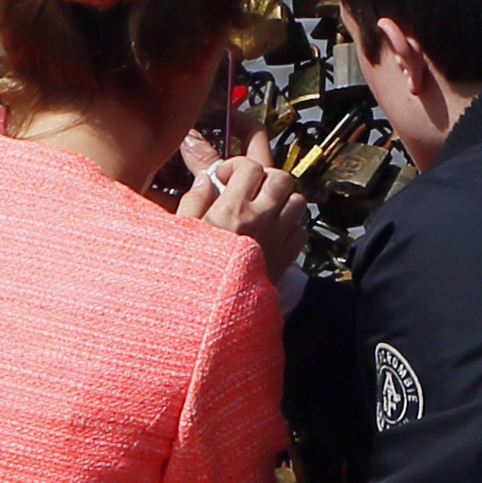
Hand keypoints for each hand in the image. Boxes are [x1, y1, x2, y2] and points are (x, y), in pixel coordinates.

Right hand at [175, 128, 310, 282]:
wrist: (210, 316)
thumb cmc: (190, 275)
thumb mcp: (181, 233)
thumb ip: (194, 201)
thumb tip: (207, 181)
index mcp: (232, 210)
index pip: (250, 167)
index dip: (237, 166)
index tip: (225, 176)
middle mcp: (260, 220)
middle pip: (281, 178)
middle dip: (265, 177)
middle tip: (248, 188)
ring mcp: (277, 240)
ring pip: (297, 201)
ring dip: (281, 200)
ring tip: (263, 208)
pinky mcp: (285, 259)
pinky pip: (300, 231)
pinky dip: (290, 226)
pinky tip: (271, 232)